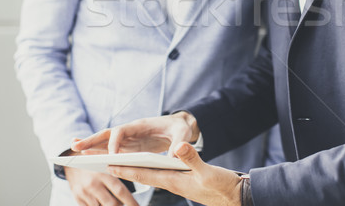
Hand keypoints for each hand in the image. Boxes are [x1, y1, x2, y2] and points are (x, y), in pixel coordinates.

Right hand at [64, 167, 138, 205]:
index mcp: (103, 173)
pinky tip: (103, 203)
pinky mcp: (78, 199)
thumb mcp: (105, 163)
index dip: (131, 201)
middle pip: (112, 203)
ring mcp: (84, 193)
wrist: (71, 163)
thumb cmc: (95, 164)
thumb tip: (134, 178)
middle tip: (129, 205)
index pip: (120, 190)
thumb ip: (117, 172)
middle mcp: (93, 184)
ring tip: (116, 203)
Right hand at [72, 112, 199, 155]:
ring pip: (106, 143)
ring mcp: (129, 140)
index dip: (115, 142)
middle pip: (107, 134)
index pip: (122, 130)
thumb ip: (180, 143)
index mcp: (141, 125)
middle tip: (75, 147)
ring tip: (75, 154)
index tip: (112, 154)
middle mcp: (131, 131)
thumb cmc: (181, 127)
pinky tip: (92, 161)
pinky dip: (101, 155)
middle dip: (92, 140)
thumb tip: (174, 156)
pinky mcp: (131, 147)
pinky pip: (113, 151)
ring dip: (92, 148)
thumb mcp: (183, 132)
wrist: (181, 126)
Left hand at [108, 142, 242, 205]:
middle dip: (125, 170)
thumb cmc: (223, 187)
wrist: (237, 198)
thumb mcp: (208, 172)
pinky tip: (149, 169)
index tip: (109, 165)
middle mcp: (174, 184)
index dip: (127, 169)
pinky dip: (151, 171)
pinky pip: (162, 176)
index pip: (145, 174)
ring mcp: (179, 184)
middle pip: (144, 176)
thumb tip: (178, 147)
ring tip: (121, 165)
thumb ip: (192, 159)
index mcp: (175, 181)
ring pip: (152, 176)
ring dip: (136, 170)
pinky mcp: (186, 183)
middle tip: (107, 164)